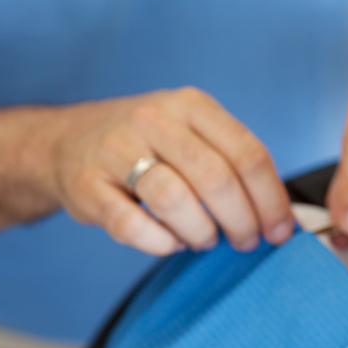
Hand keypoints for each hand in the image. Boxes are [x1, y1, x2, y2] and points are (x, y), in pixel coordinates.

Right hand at [45, 87, 293, 254]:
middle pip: (215, 179)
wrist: (67, 140)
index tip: (281, 230)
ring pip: (174, 200)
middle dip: (241, 221)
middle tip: (247, 241)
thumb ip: (232, 162)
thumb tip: (281, 216)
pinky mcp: (85, 184)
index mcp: (191, 105)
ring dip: (201, 232)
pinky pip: (130, 224)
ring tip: (206, 239)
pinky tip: (171, 242)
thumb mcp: (191, 131)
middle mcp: (154, 120)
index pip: (248, 153)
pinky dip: (160, 242)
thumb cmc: (147, 144)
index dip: (271, 199)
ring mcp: (115, 150)